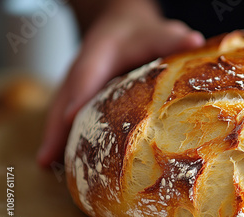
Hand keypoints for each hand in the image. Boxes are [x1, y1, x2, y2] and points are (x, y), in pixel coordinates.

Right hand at [37, 0, 204, 167]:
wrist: (122, 25)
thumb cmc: (140, 32)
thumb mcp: (156, 32)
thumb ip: (173, 39)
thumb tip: (195, 42)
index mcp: (98, 54)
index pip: (85, 74)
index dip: (79, 94)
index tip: (71, 117)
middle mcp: (82, 71)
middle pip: (64, 98)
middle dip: (56, 127)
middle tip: (48, 158)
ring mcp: (79, 85)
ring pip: (62, 109)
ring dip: (55, 135)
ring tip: (49, 164)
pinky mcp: (83, 97)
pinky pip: (71, 115)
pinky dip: (64, 135)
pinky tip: (60, 160)